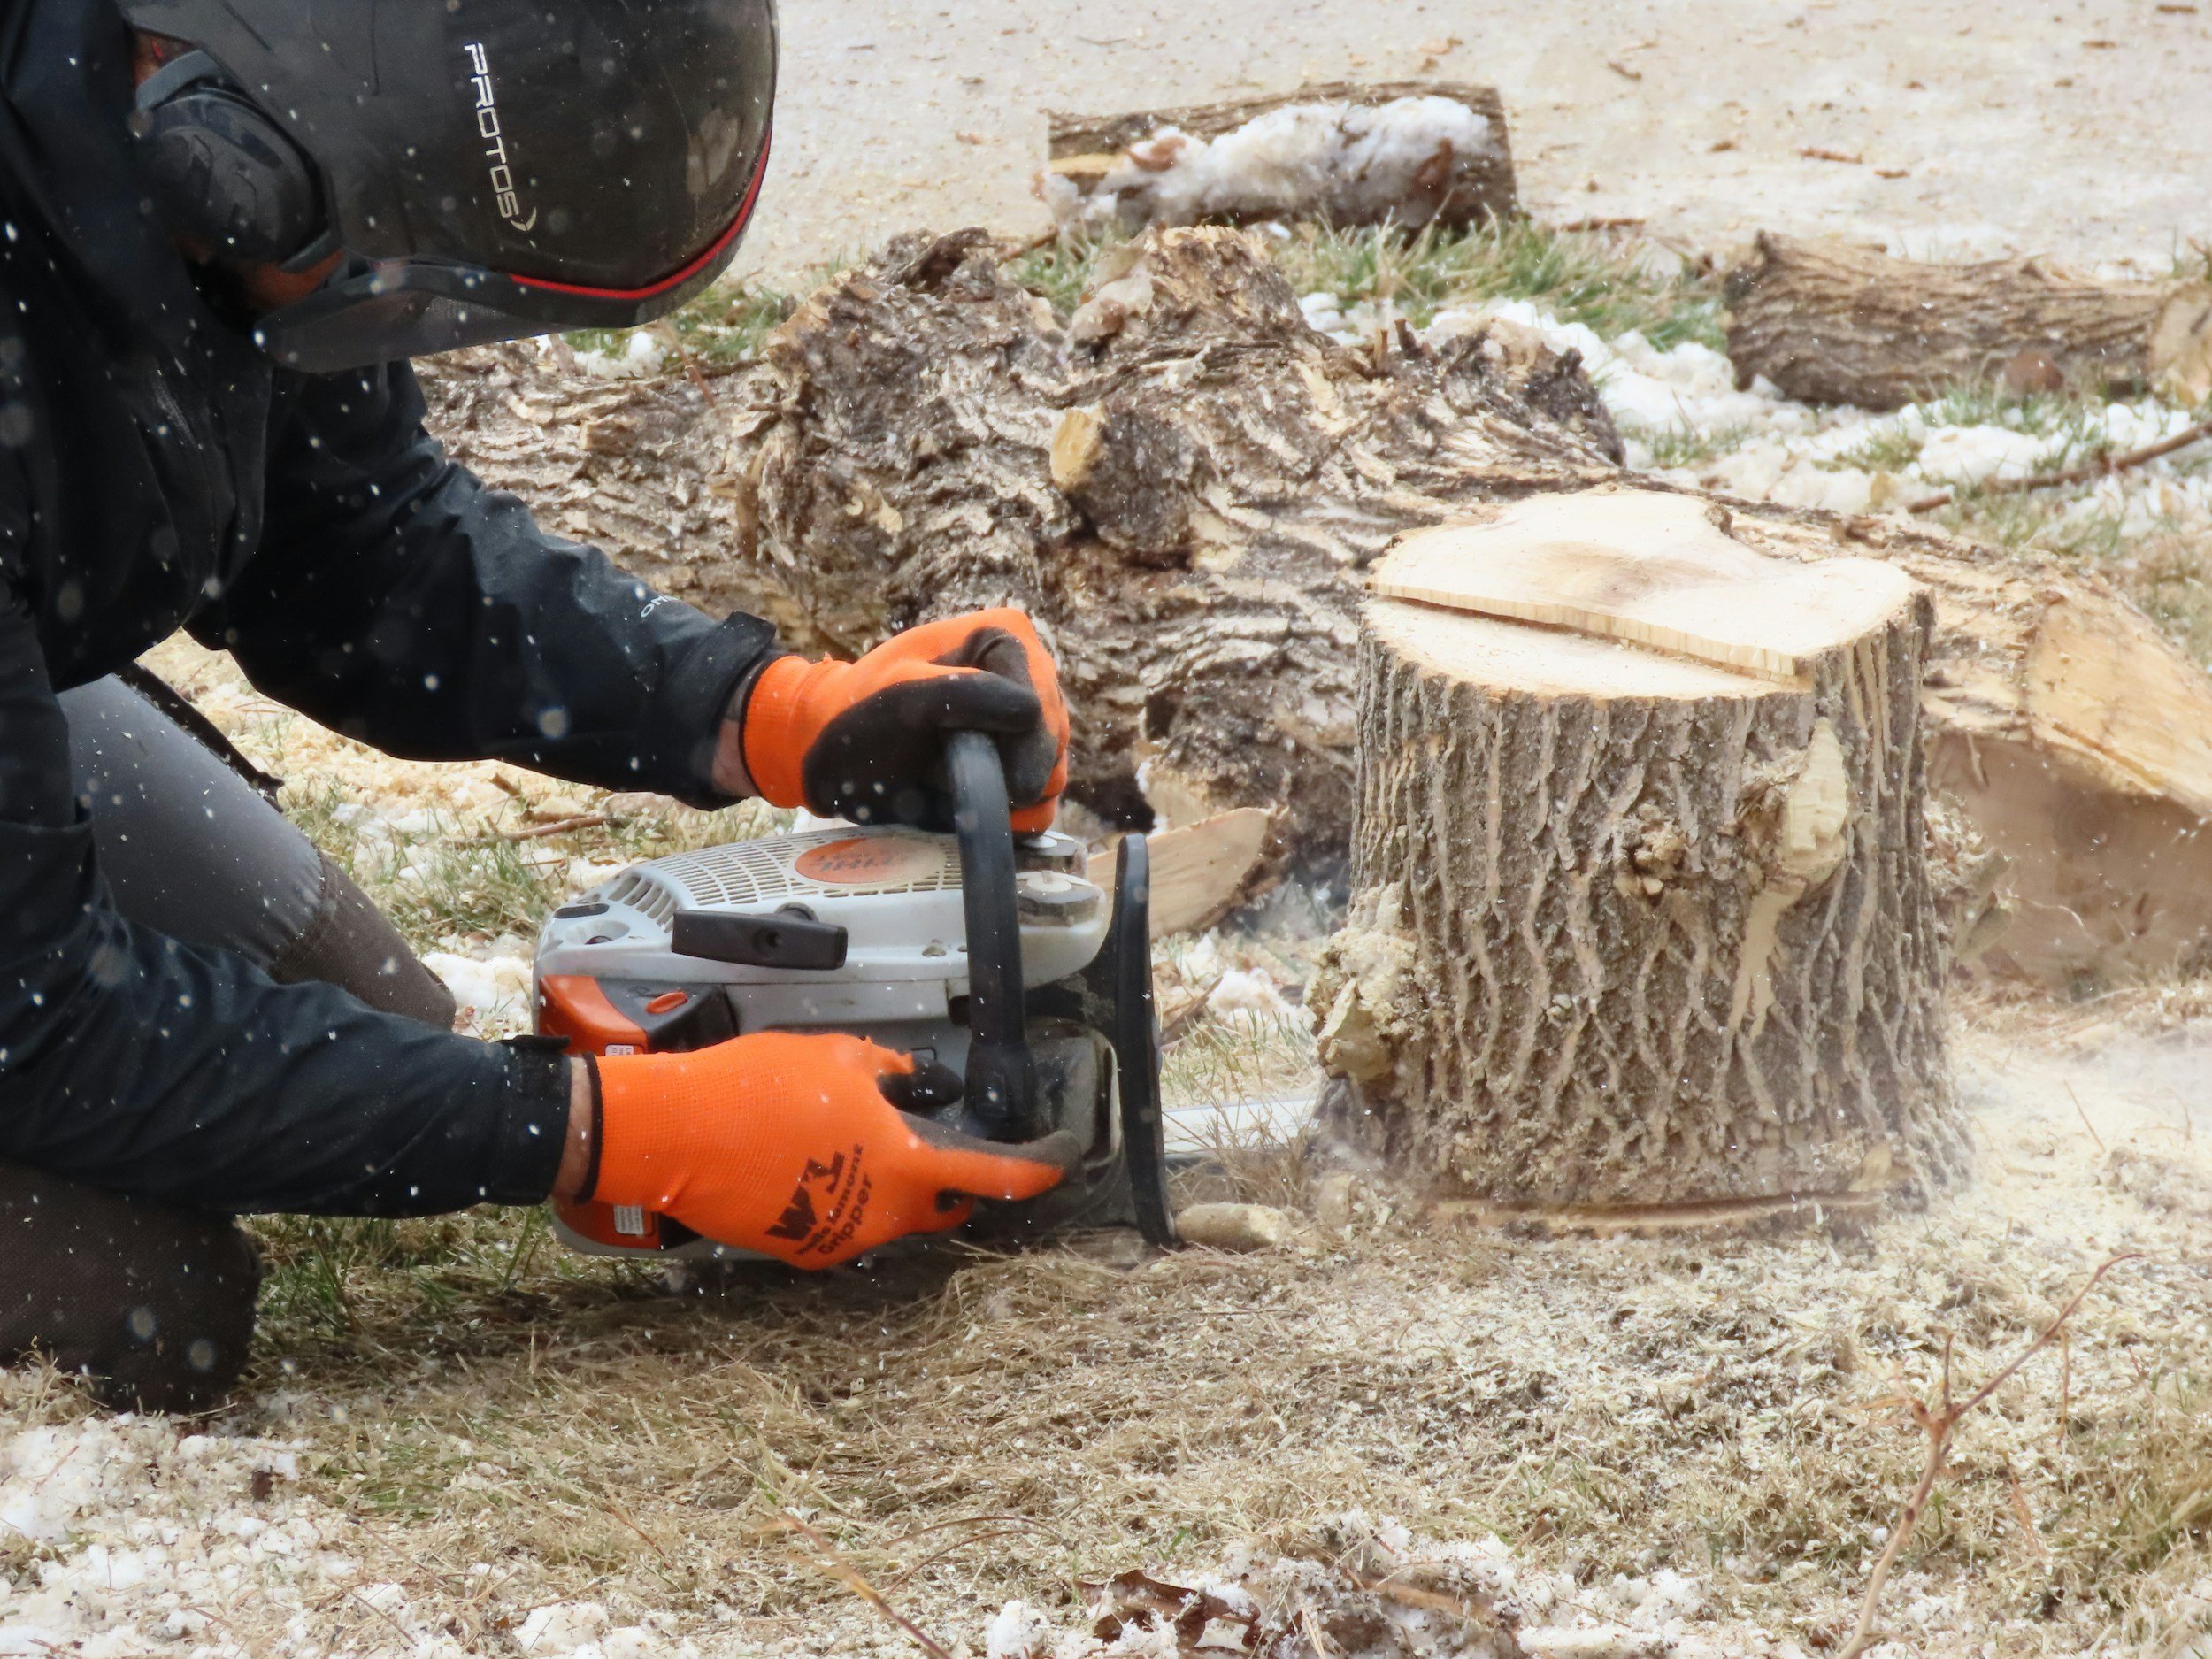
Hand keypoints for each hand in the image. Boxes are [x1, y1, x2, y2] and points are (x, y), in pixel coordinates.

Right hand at [584, 1033, 1071, 1267]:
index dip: (1034, 1171)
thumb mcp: (839, 1057)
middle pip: (941, 1205)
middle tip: (941, 1148)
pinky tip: (811, 1164)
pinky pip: (844, 1226)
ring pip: (890, 1216)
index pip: (993, 1177)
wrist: (680, 1135)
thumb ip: (886, 1074)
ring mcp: (842, 1240)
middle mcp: (883, 1214)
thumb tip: (903, 1084)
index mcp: (906, 1166)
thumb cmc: (758, 1089)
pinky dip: (843, 1200)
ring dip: (889, 1186)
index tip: (1056, 1164)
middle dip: (950, 1181)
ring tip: (852, 1143)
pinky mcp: (802, 1251)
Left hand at [736, 608, 1068, 831]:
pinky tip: (961, 804)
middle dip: (1008, 772)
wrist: (832, 750)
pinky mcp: (1020, 762)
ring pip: (1052, 777)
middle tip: (949, 776)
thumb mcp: (901, 695)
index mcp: (1005, 637)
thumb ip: (962, 695)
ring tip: (948, 785)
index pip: (1041, 705)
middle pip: (1053, 744)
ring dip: (1002, 797)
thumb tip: (1030, 713)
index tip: (981, 773)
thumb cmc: (858, 714)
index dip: (1020, 747)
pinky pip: (1040, 803)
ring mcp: (1028, 722)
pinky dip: (1004, 815)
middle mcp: (1028, 675)